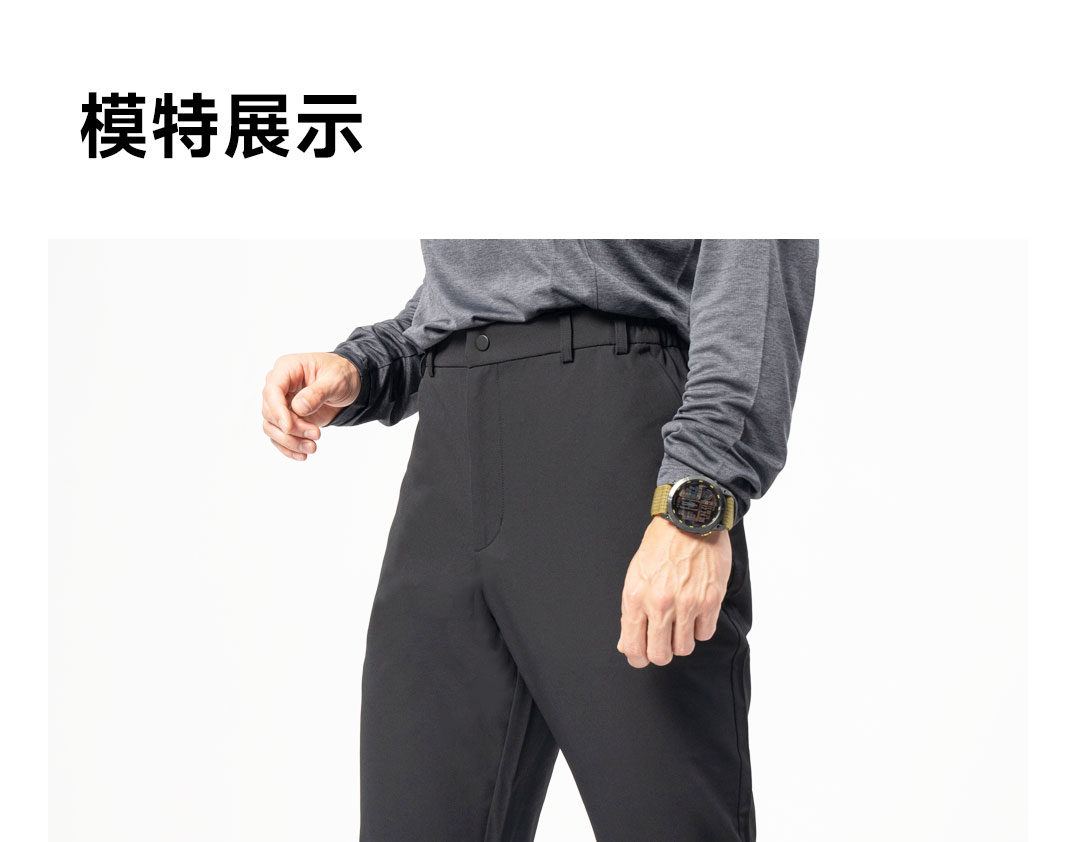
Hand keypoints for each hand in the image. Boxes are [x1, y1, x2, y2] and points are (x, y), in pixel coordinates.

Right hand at [261, 352, 360, 460]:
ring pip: (272, 427)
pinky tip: (302, 455)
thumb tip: (298, 407)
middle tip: (317, 434)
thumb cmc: (342, 374)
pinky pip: (279, 435)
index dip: (277, 411)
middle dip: (291, 429)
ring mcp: (282, 403)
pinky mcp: (288, 418)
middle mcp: (280, 386)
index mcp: (287, 368)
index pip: (272, 390)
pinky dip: (289, 447)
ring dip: (290, 441)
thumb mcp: (336, 380)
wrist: (350, 383)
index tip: (288, 428)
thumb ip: (318, 393)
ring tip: (312, 448)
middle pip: (270, 412)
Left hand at [617, 516, 731, 667]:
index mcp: (635, 598)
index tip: (642, 656)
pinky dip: (700, 628)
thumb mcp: (634, 577)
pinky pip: (705, 634)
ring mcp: (687, 604)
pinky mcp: (710, 601)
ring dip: (682, 640)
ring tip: (681, 623)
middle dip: (661, 653)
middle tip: (663, 643)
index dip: (637, 658)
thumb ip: (630, 613)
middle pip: (660, 655)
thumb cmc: (659, 546)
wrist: (687, 521)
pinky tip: (696, 613)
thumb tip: (627, 643)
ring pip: (684, 648)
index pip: (633, 647)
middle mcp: (660, 604)